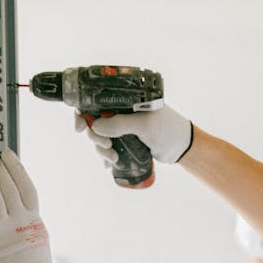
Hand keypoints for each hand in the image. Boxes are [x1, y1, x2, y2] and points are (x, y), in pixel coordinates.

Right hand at [74, 103, 192, 165]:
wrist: (183, 148)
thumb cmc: (168, 129)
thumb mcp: (144, 125)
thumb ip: (120, 124)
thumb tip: (94, 126)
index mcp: (125, 98)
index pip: (95, 99)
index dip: (83, 111)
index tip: (80, 127)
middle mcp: (121, 109)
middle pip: (93, 120)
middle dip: (95, 136)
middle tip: (106, 147)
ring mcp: (122, 126)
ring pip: (100, 136)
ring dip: (101, 150)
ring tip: (114, 159)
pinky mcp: (125, 140)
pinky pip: (108, 147)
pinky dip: (107, 157)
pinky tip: (111, 165)